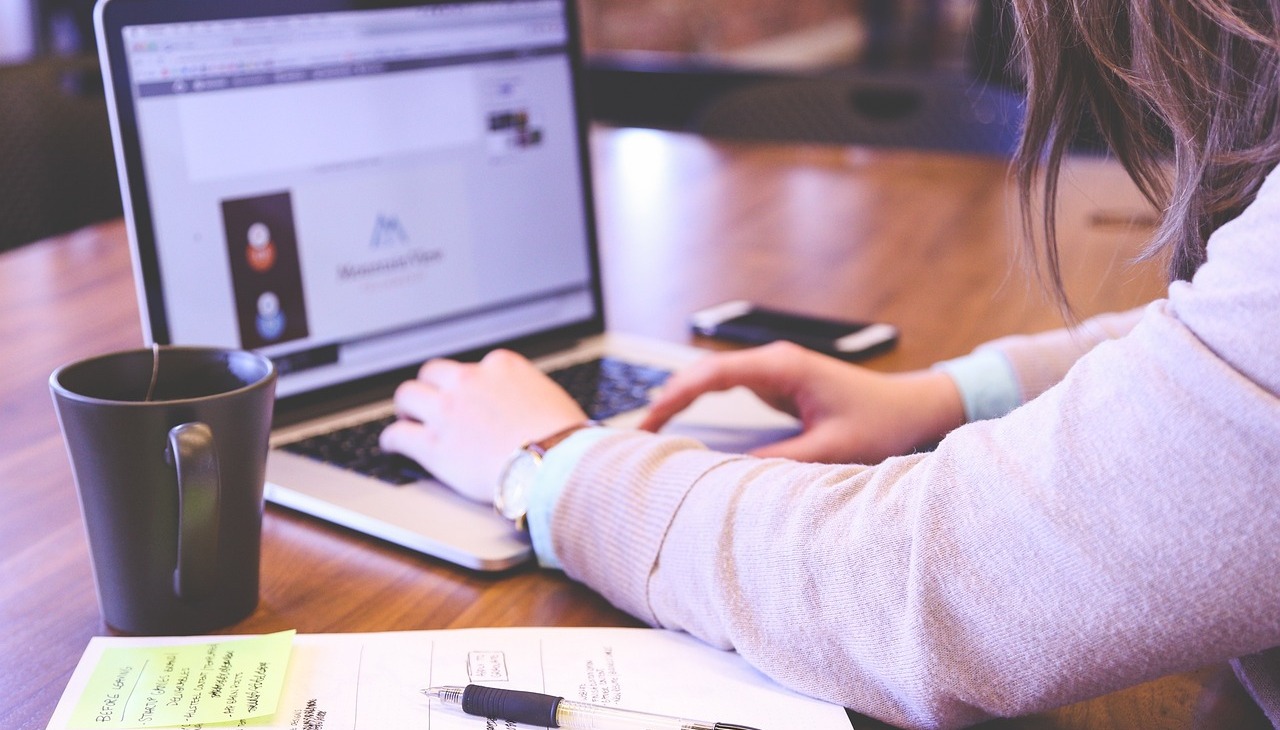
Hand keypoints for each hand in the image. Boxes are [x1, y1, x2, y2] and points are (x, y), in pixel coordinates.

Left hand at [379, 349, 587, 502]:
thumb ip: (527, 394)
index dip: (467, 384)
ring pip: (408, 395)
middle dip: (430, 387)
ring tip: (407, 418)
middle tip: (430, 402)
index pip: (473, 367)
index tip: (466, 395)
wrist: (555, 464)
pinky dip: (392, 440)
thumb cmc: (564, 438)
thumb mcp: (550, 398)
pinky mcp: (434, 445)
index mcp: (501, 366)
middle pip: (433, 372)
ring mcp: (448, 412)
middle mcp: (469, 381)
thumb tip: (528, 406)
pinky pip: (398, 435)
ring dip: (407, 407)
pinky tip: (392, 446)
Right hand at [639, 341, 965, 463]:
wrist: (913, 408)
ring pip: (712, 380)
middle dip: (668, 398)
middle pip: (704, 373)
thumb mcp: (831, 449)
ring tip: (650, 432)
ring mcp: (775, 371)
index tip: (649, 421)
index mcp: (783, 367)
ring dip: (682, 400)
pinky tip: (683, 424)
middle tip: (637, 434)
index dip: (675, 396)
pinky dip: (701, 405)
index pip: (713, 374)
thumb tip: (730, 475)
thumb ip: (781, 461)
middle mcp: (774, 362)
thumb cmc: (882, 422)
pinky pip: (728, 390)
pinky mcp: (778, 384)